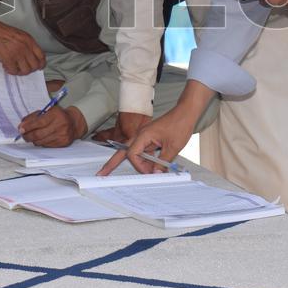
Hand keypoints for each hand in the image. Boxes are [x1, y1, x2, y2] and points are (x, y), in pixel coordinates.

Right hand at [0, 19, 44, 74]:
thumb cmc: (2, 32)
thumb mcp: (20, 35)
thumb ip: (27, 45)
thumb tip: (31, 56)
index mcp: (29, 40)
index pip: (41, 56)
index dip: (41, 64)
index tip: (39, 67)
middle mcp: (25, 47)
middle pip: (35, 65)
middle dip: (30, 69)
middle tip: (23, 68)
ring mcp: (17, 53)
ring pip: (26, 70)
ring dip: (20, 71)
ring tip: (14, 67)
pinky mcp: (8, 59)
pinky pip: (14, 71)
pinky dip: (10, 71)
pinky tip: (6, 66)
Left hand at [17, 106, 86, 146]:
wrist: (74, 122)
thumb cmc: (58, 116)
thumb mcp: (47, 111)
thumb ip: (34, 117)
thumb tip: (22, 125)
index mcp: (56, 115)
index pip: (39, 122)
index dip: (28, 127)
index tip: (21, 129)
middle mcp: (60, 125)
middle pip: (39, 134)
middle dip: (28, 135)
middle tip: (23, 135)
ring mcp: (62, 135)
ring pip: (41, 142)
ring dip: (33, 140)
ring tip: (31, 136)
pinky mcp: (63, 143)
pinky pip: (47, 145)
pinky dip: (41, 143)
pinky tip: (41, 138)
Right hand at [97, 80, 212, 174]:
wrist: (186, 113)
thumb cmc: (179, 124)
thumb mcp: (173, 147)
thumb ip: (162, 162)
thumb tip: (154, 174)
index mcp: (143, 135)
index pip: (132, 154)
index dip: (139, 166)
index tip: (150, 172)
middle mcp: (140, 135)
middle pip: (122, 151)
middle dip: (111, 163)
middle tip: (101, 174)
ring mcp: (144, 137)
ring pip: (133, 152)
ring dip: (139, 164)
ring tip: (149, 172)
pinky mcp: (149, 138)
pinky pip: (142, 151)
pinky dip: (145, 159)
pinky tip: (151, 166)